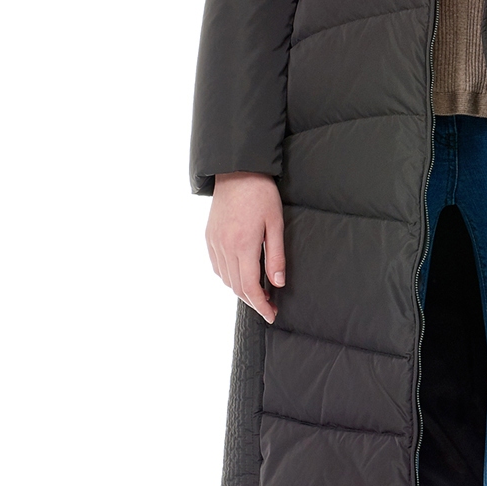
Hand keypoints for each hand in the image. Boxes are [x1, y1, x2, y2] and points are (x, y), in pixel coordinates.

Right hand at [206, 172, 284, 322]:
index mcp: (243, 246)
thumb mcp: (276, 224)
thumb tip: (277, 284)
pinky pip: (217, 266)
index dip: (261, 305)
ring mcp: (214, 243)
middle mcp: (225, 248)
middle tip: (269, 306)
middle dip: (253, 301)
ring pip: (225, 279)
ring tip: (259, 291)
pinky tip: (241, 275)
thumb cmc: (261, 194)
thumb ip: (276, 256)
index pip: (250, 287)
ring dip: (241, 290)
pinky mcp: (209, 237)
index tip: (271, 314)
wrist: (236, 171)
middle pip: (236, 287)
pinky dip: (228, 277)